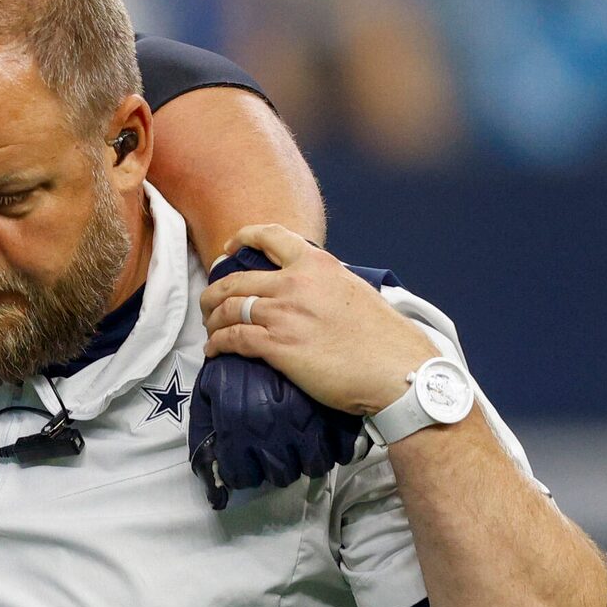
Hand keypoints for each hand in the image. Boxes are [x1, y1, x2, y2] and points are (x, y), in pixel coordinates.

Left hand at [200, 224, 435, 416]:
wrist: (396, 370)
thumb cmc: (383, 338)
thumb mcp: (354, 291)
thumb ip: (325, 283)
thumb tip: (308, 287)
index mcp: (317, 264)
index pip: (271, 237)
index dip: (242, 238)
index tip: (228, 249)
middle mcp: (295, 283)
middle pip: (235, 280)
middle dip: (214, 293)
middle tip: (210, 305)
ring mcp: (284, 314)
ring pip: (227, 309)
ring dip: (212, 320)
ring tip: (211, 330)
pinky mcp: (277, 346)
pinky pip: (231, 339)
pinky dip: (217, 344)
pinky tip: (215, 351)